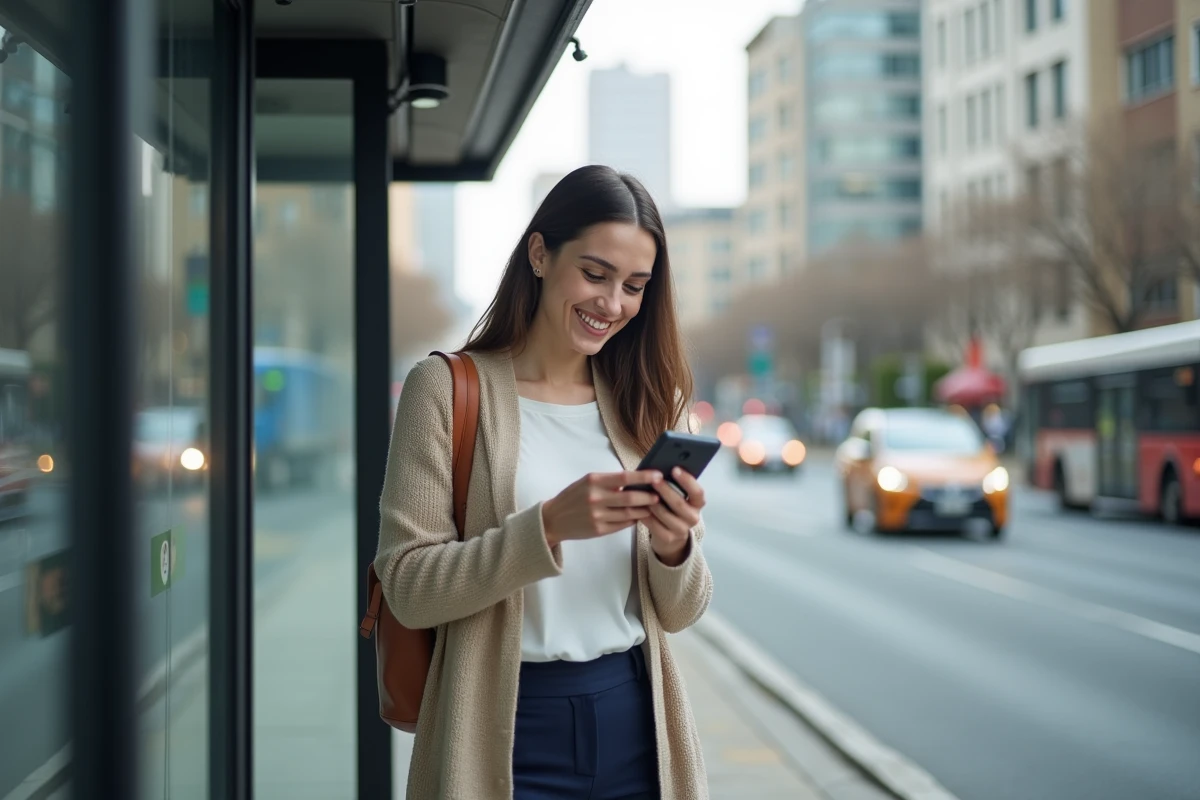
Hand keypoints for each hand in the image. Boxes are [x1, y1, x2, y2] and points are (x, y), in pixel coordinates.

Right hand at [541, 471, 663, 547]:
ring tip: (653, 507)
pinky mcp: (599, 530)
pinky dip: (633, 520)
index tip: (658, 476)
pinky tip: (639, 516)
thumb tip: (635, 480)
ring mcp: (597, 515)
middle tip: (659, 495)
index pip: (624, 477)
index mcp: (594, 481)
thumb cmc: (573, 496)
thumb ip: (609, 481)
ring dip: (644, 510)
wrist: (554, 519)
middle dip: (648, 496)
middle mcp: (596, 498)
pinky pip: (622, 524)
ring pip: (629, 513)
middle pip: (630, 497)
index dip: (643, 477)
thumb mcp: (587, 482)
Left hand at [646, 467, 705, 566]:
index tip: (674, 469)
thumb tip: (661, 469)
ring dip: (652, 503)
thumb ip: (675, 485)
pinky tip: (637, 507)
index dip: (687, 480)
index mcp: (697, 504)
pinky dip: (645, 515)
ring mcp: (681, 530)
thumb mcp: (679, 498)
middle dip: (665, 490)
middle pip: (679, 503)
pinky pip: (654, 525)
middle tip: (654, 480)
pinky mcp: (668, 538)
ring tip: (642, 493)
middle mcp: (693, 518)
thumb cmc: (672, 509)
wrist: (671, 536)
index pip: (697, 492)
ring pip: (664, 514)